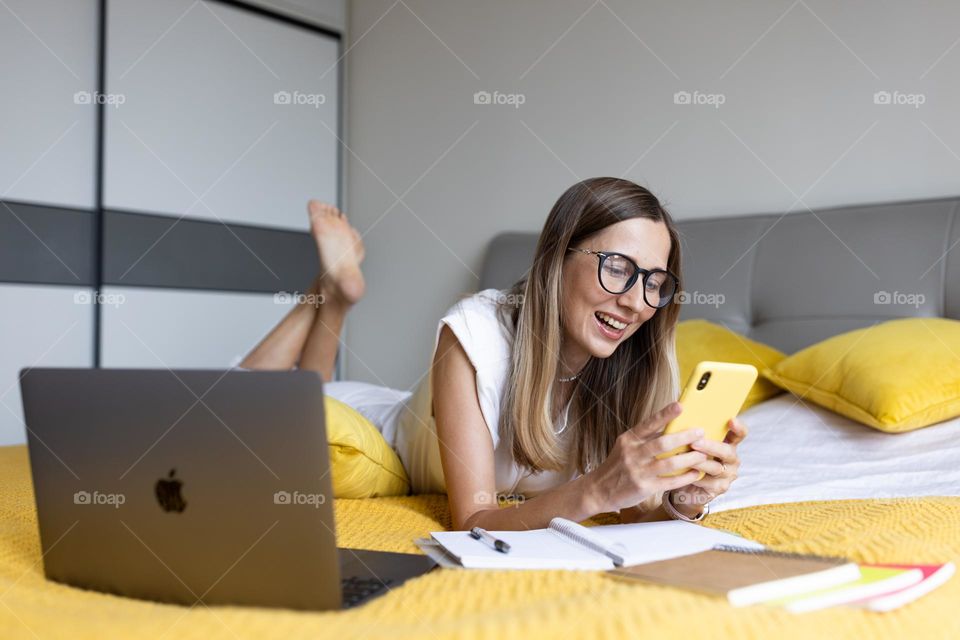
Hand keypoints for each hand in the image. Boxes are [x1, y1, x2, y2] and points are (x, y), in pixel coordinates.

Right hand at [583, 402, 707, 513]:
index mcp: (629, 439)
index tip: (680, 405)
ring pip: (670, 463)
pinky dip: (685, 477)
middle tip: (700, 432)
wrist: (599, 490)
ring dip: (689, 458)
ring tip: (703, 455)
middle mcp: (633, 454)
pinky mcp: (644, 487)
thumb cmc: (617, 465)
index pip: (649, 423)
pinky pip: (670, 481)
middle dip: (685, 437)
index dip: (665, 414)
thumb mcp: (625, 447)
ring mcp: (638, 471)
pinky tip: (695, 473)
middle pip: (663, 443)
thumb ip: (645, 438)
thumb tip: (670, 427)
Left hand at [669, 417, 747, 516]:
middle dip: (710, 447)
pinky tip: (683, 473)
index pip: (739, 434)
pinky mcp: (719, 488)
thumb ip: (694, 434)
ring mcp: (727, 475)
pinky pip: (707, 482)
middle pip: (727, 451)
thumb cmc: (689, 459)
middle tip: (694, 443)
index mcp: (728, 444)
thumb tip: (680, 415)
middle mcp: (731, 459)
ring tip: (682, 458)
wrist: (686, 485)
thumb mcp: (693, 445)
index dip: (738, 428)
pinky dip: (694, 477)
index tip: (731, 420)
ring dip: (698, 463)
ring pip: (715, 468)